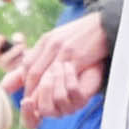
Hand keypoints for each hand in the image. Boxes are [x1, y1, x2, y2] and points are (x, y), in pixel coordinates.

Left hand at [13, 7, 112, 122]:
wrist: (104, 25)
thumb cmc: (83, 33)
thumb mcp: (60, 36)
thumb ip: (45, 51)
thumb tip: (36, 64)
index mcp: (46, 39)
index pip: (27, 63)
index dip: (24, 80)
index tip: (28, 91)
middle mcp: (52, 44)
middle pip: (33, 72)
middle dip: (30, 89)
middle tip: (31, 102)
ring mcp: (63, 51)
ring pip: (45, 76)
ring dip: (42, 92)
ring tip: (42, 102)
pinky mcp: (77, 58)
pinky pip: (62, 77)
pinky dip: (58, 88)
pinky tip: (59, 96)